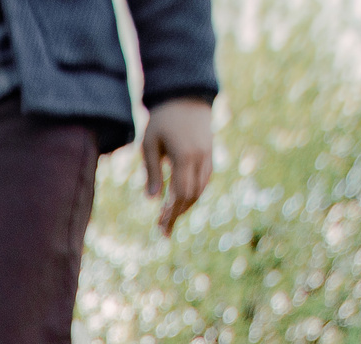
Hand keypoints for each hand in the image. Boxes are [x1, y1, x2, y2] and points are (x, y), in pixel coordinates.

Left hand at [140, 98, 213, 235]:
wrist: (186, 96)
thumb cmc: (162, 120)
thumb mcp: (150, 143)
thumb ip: (151, 171)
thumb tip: (152, 199)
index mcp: (184, 157)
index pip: (180, 194)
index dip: (171, 213)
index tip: (160, 227)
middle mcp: (200, 159)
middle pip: (192, 197)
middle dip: (177, 215)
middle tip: (162, 230)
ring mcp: (208, 157)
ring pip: (200, 191)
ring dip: (185, 207)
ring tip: (169, 218)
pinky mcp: (210, 154)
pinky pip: (204, 181)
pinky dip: (193, 194)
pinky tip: (180, 202)